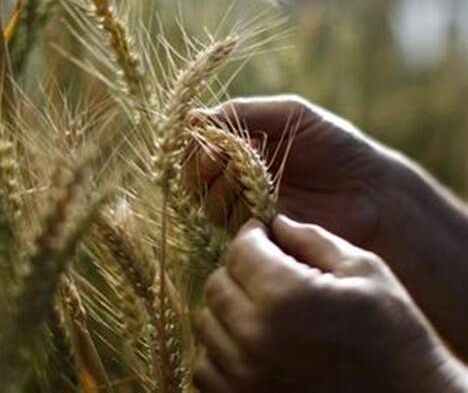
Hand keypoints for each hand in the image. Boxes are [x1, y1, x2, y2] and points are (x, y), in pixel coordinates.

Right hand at [183, 95, 397, 248]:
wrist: (371, 191)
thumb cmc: (335, 145)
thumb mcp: (289, 114)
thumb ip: (242, 112)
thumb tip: (192, 117)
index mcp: (240, 144)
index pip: (198, 142)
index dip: (195, 142)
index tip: (206, 137)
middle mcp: (235, 175)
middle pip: (194, 175)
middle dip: (201, 166)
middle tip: (221, 158)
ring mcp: (244, 206)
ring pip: (207, 200)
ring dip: (220, 186)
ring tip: (248, 176)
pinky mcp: (256, 233)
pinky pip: (228, 222)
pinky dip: (235, 207)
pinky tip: (258, 197)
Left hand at [193, 216, 465, 391]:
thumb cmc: (392, 335)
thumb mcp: (363, 270)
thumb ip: (311, 239)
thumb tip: (275, 222)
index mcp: (285, 295)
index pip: (240, 248)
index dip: (253, 235)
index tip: (265, 236)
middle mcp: (254, 336)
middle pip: (217, 284)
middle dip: (240, 270)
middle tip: (268, 273)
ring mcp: (243, 375)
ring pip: (206, 322)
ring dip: (229, 310)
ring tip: (264, 311)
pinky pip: (205, 365)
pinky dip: (222, 351)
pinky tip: (254, 344)